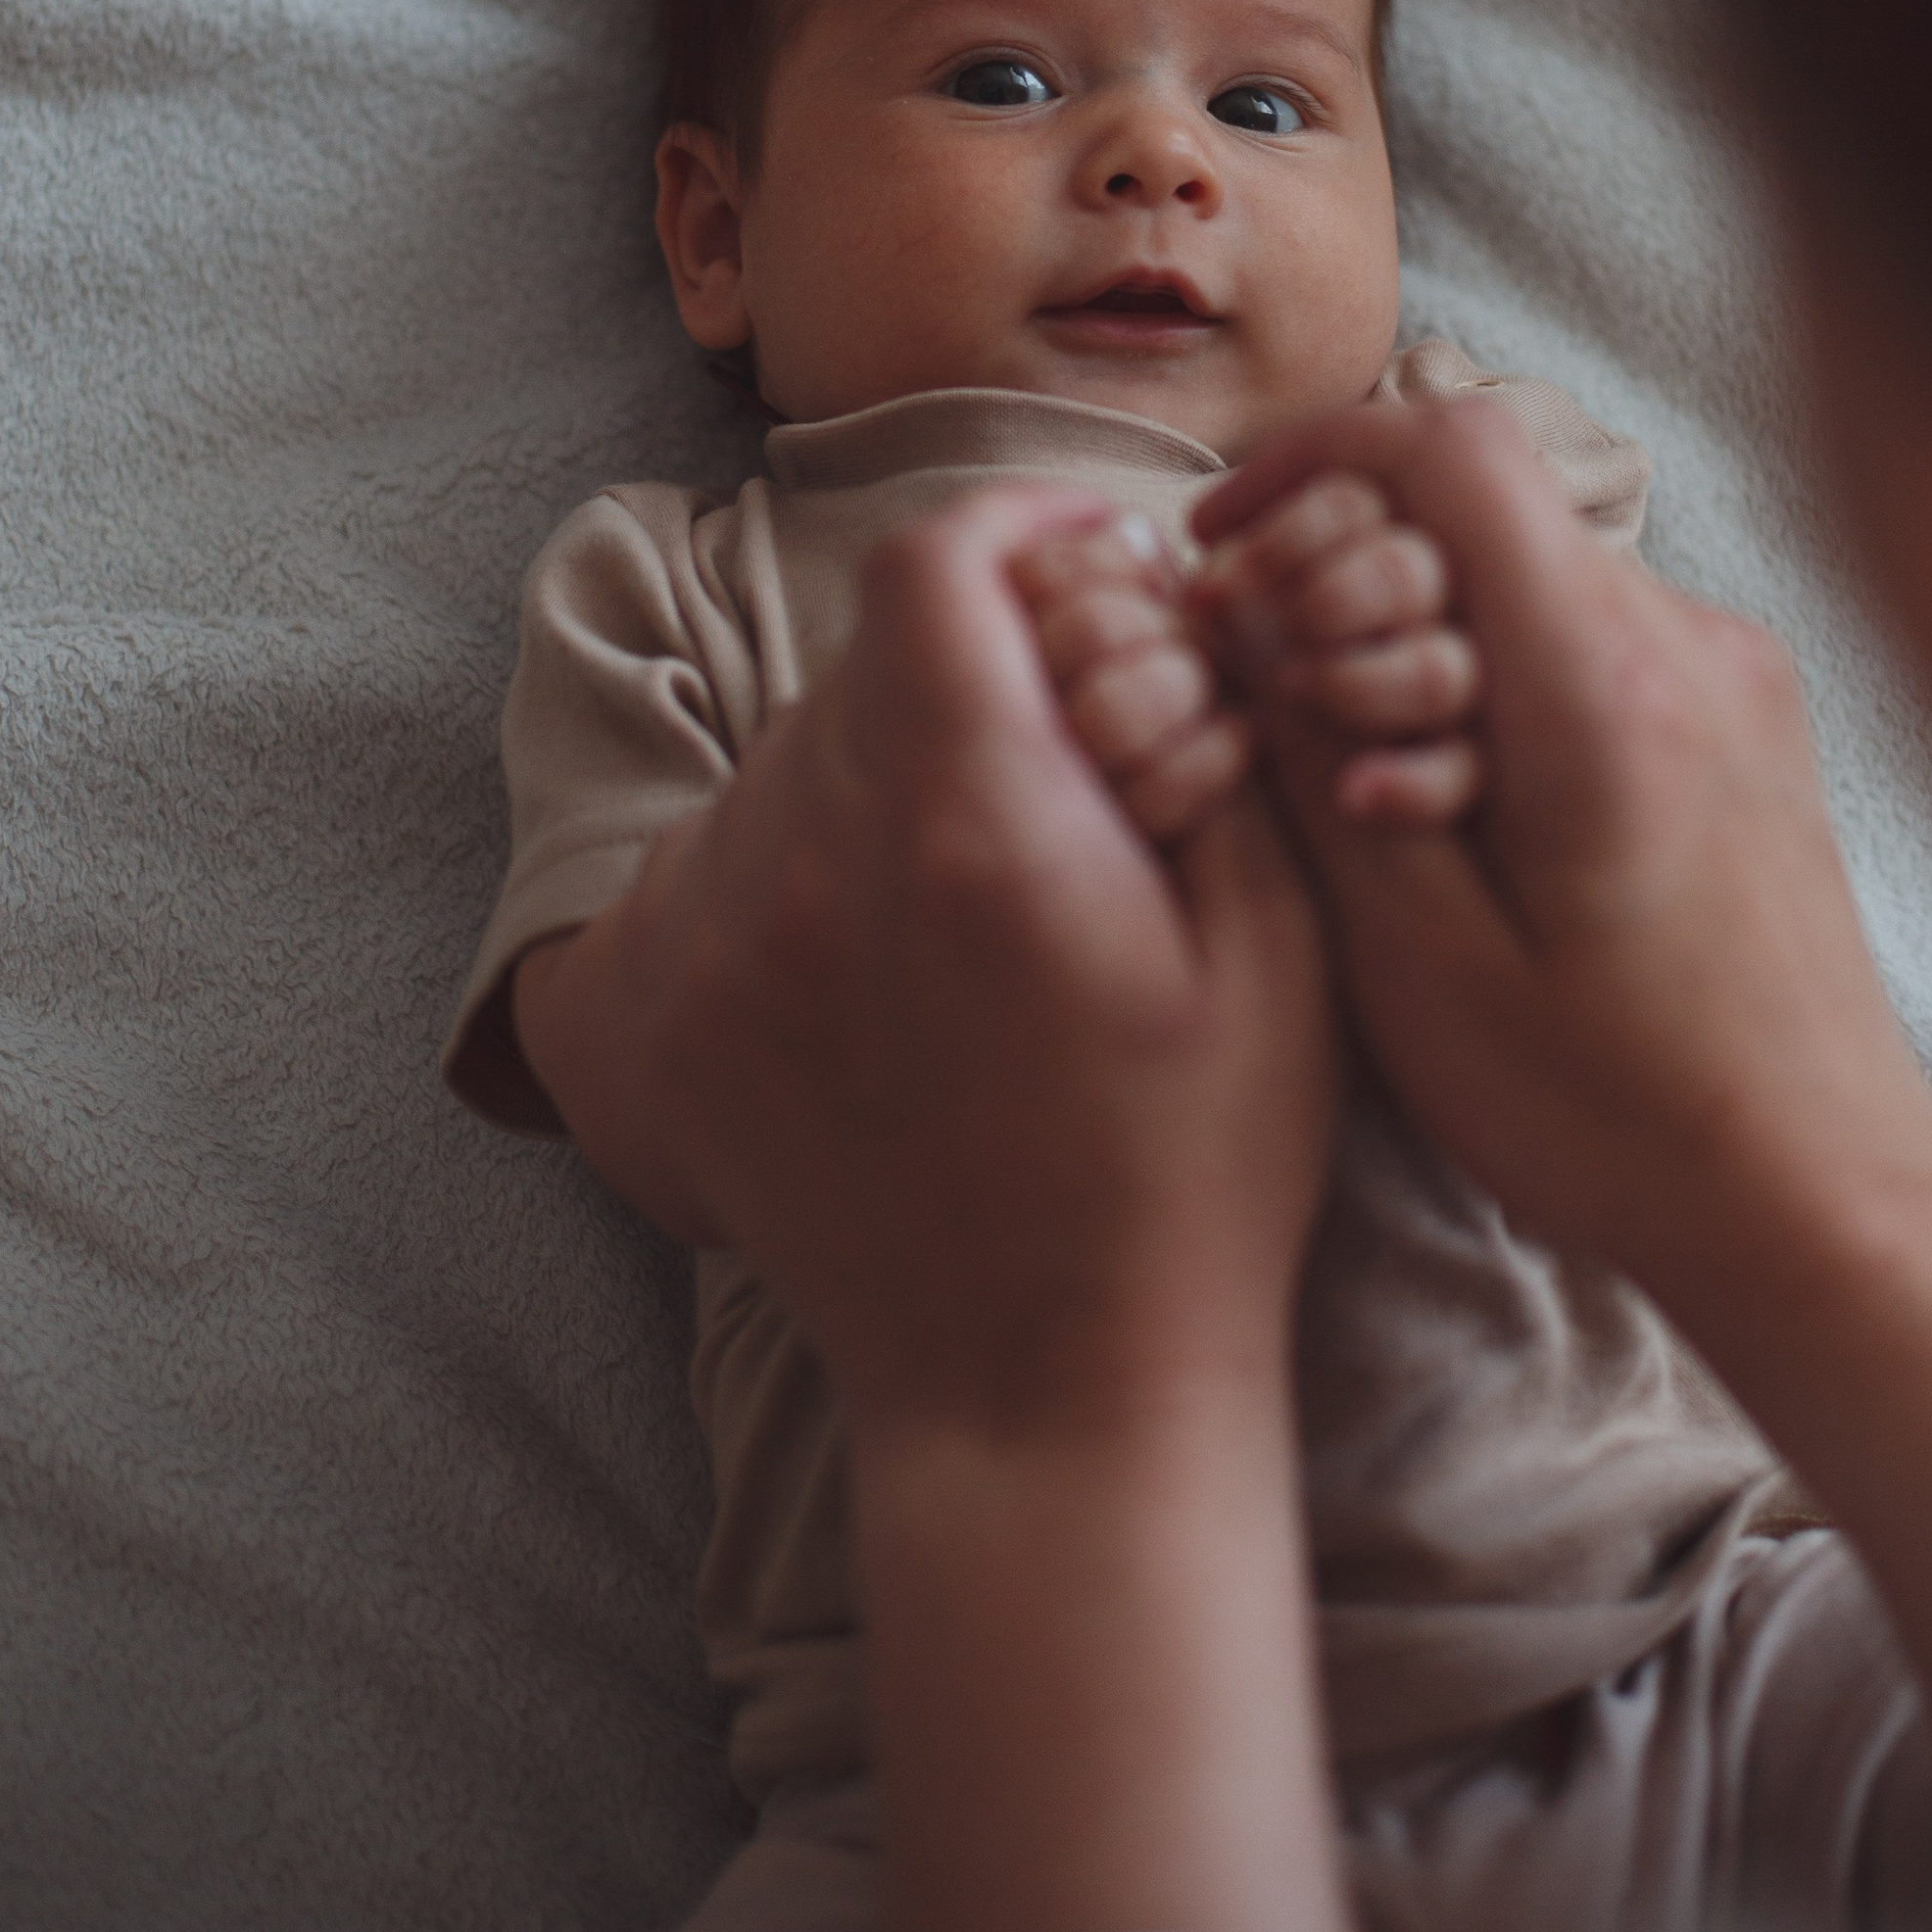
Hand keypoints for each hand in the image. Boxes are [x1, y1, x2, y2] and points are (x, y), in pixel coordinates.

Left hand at [520, 484, 1337, 1446]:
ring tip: (980, 866)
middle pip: (866, 654)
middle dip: (975, 659)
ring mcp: (713, 951)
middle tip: (1067, 738)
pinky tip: (876, 935)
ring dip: (881, 760)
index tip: (1085, 563)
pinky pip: (700, 858)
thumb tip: (1152, 592)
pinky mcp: (657, 1029)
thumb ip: (1211, 733)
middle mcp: (810, 866)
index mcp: (974, 826)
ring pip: (785, 750)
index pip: (935, 563)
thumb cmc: (1195, 1176)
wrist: (1045, 1399)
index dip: (1019, 531)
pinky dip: (786, 860)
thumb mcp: (1274, 947)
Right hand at [1194, 395, 1931, 1296]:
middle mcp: (1687, 641)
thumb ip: (1319, 764)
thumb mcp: (1415, 958)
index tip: (1223, 545)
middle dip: (1348, 565)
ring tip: (1370, 774)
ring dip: (1419, 626)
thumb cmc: (1616, 1112)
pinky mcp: (1745, 718)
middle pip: (1482, 501)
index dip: (1311, 459)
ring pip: (1531, 563)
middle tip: (1281, 691)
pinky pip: (1591, 630)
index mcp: (1602, 684)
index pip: (1451, 447)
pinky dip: (1496, 668)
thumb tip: (1249, 625)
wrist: (1822, 1198)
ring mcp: (1731, 673)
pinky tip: (1459, 795)